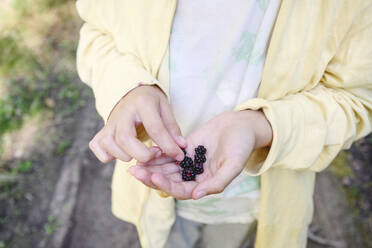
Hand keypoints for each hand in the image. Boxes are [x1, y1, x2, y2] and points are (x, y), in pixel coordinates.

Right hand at [88, 85, 185, 162]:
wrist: (132, 92)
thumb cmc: (151, 102)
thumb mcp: (165, 108)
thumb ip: (172, 128)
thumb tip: (181, 147)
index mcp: (142, 103)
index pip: (154, 128)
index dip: (168, 145)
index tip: (179, 155)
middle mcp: (122, 112)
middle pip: (125, 139)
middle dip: (142, 154)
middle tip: (156, 154)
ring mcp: (109, 121)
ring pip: (109, 144)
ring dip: (126, 155)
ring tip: (141, 153)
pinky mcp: (101, 130)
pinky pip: (98, 147)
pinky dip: (108, 155)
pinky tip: (123, 153)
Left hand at [129, 110, 272, 199]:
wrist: (241, 126)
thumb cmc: (241, 146)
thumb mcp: (234, 165)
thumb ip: (217, 182)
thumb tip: (196, 195)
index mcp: (205, 184)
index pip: (182, 190)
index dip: (167, 186)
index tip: (153, 178)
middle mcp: (195, 176)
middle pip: (169, 180)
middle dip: (152, 177)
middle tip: (135, 172)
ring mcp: (189, 162)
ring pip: (166, 168)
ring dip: (151, 167)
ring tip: (134, 164)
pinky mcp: (186, 149)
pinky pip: (169, 153)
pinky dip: (158, 153)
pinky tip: (147, 150)